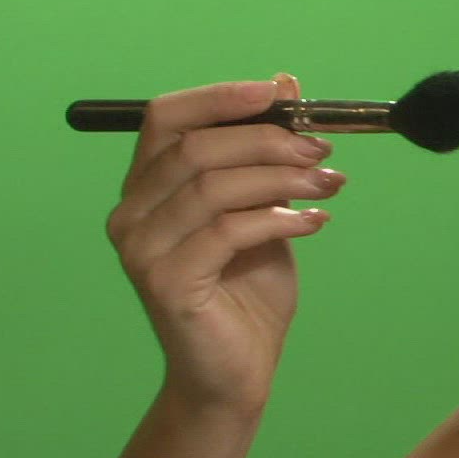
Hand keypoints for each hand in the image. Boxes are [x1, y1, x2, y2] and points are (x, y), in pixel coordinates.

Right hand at [103, 72, 345, 413]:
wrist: (236, 372)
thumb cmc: (247, 289)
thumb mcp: (264, 207)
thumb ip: (265, 152)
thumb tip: (286, 84)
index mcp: (146, 186)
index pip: (167, 118)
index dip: (219, 96)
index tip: (278, 94)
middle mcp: (131, 213)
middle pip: (196, 149)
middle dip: (268, 141)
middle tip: (322, 151)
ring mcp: (141, 250)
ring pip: (213, 187)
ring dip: (281, 179)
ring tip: (327, 186)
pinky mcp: (165, 284)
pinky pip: (226, 232)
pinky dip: (277, 219)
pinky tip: (313, 223)